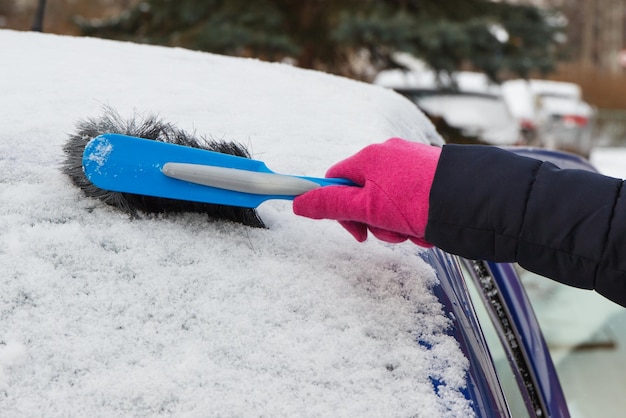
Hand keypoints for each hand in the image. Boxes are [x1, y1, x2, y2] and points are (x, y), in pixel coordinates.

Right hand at [293, 138, 440, 245]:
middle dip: (373, 222)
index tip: (351, 227)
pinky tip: (427, 228)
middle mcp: (389, 156)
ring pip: (388, 204)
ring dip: (396, 226)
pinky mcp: (431, 177)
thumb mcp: (367, 208)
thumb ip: (330, 205)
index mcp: (369, 157)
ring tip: (414, 231)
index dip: (336, 207)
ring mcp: (412, 166)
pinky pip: (411, 203)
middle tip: (387, 233)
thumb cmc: (418, 202)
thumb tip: (299, 203)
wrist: (472, 201)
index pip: (335, 180)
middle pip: (362, 195)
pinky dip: (415, 220)